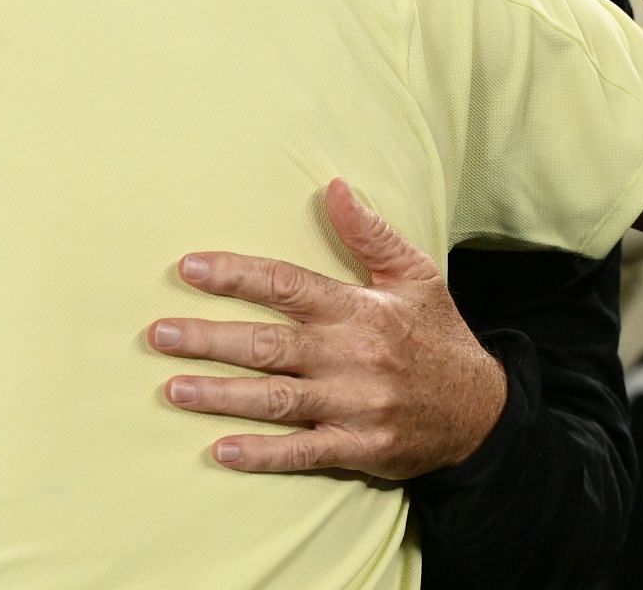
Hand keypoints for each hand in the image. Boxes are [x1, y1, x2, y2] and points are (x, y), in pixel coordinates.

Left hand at [149, 179, 506, 478]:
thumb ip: (370, 234)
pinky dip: (263, 454)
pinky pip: (303, 452)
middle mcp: (351, 356)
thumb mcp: (415, 277)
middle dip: (209, 339)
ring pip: (276, 399)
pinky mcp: (359, 448)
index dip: (236, 275)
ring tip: (174, 388)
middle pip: (268, 345)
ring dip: (222, 395)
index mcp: (358, 309)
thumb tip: (334, 186)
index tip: (188, 268)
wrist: (483, 413)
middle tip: (159, 334)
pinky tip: (222, 450)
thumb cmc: (438, 337)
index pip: (286, 285)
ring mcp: (354, 406)